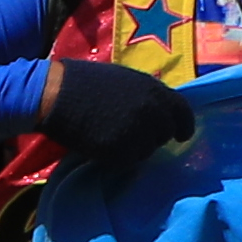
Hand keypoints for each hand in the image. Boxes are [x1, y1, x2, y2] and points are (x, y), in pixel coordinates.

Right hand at [43, 59, 193, 170]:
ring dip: (137, 147)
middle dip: (155, 136)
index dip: (183, 126)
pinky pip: (128, 160)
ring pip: (148, 149)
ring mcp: (137, 131)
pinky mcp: (119, 150)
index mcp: (155, 90)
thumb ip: (147, 95)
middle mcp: (152, 111)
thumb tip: (160, 110)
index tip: (181, 135)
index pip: (182, 113)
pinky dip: (120, 157)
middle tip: (136, 135)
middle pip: (165, 134)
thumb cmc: (86, 82)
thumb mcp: (126, 80)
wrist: (57, 94)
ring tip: (115, 137)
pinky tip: (104, 146)